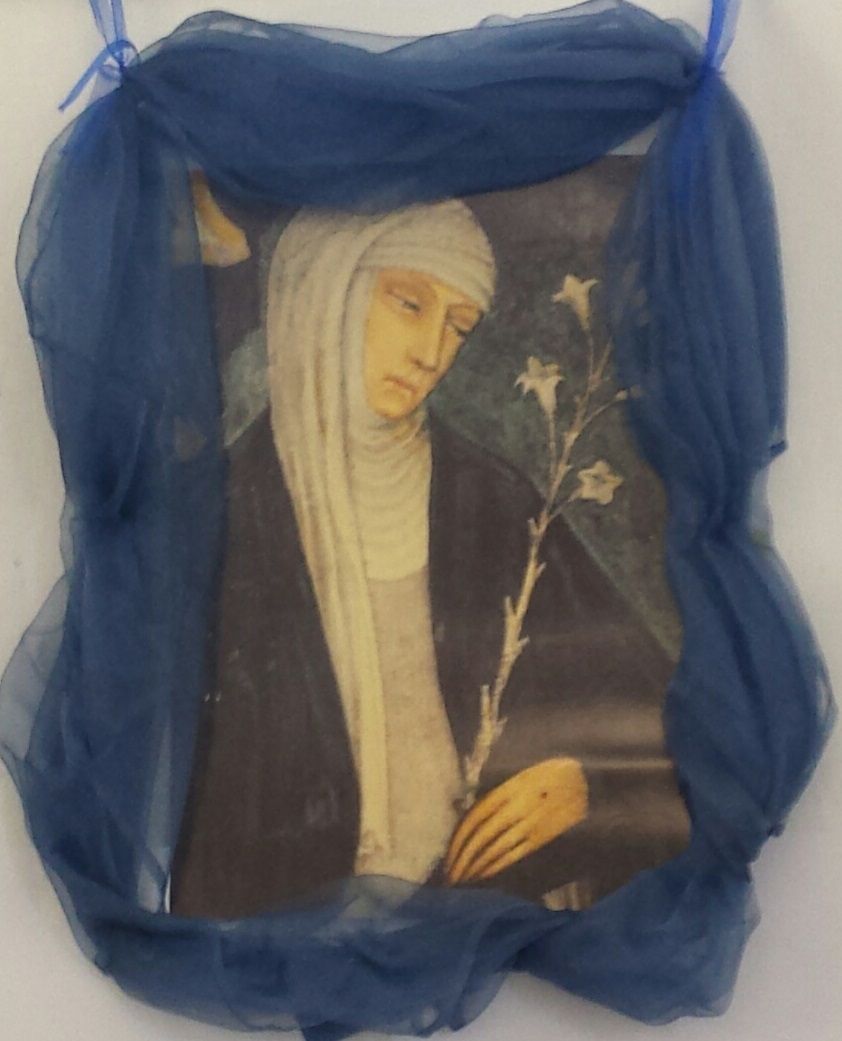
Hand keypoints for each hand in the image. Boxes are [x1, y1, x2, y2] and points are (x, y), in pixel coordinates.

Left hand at [444, 757, 587, 884]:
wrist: (586, 781)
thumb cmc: (548, 774)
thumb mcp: (520, 773)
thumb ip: (495, 787)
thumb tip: (463, 803)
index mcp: (508, 788)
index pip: (475, 816)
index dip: (459, 838)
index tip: (448, 855)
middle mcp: (517, 807)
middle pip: (483, 836)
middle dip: (463, 859)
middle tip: (449, 876)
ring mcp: (531, 824)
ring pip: (497, 849)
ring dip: (476, 867)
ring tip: (461, 880)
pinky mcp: (543, 837)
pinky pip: (515, 854)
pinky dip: (497, 867)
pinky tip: (484, 875)